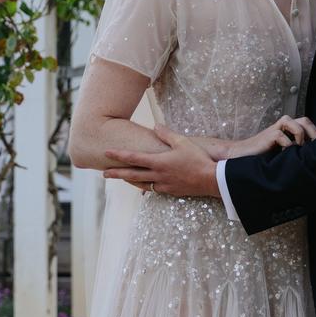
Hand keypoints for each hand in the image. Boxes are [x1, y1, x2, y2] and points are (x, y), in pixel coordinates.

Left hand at [104, 124, 218, 197]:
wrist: (211, 179)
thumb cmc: (198, 159)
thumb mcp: (183, 142)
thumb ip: (167, 134)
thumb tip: (156, 125)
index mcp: (158, 162)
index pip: (133, 158)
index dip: (118, 155)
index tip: (106, 152)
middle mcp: (158, 175)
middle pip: (132, 175)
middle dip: (117, 174)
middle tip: (104, 173)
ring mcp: (163, 185)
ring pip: (141, 184)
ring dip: (129, 181)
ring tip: (121, 178)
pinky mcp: (170, 191)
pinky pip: (153, 188)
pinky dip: (145, 186)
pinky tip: (143, 185)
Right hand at [227, 115, 315, 157]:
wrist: (241, 155)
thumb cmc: (263, 156)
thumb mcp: (283, 153)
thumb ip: (295, 149)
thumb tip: (314, 157)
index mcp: (288, 129)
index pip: (308, 125)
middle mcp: (283, 126)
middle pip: (305, 120)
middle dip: (313, 134)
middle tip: (313, 149)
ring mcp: (276, 129)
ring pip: (297, 125)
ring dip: (301, 139)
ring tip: (297, 151)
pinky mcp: (268, 135)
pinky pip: (283, 137)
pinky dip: (287, 147)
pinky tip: (284, 155)